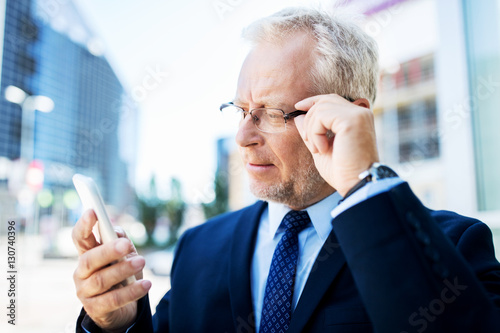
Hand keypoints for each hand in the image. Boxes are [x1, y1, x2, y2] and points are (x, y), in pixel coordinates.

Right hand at [72, 210, 150, 331]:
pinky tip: (147, 284)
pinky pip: (114, 300)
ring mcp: (86, 292)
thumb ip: (119, 241)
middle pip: (90, 259)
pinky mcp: (96, 309)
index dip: (84, 225)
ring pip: (101, 280)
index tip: (93, 211)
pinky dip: (132, 292)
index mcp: (87, 254)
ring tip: (142, 261)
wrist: (123, 309)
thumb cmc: (122, 275)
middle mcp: (81, 272)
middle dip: (108, 250)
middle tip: (126, 244)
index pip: (80, 238)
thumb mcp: (123, 255)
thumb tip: (116, 232)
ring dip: (123, 269)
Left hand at [294, 94, 378, 196]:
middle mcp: (360, 113)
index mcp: (356, 118)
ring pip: (321, 108)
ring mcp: (358, 115)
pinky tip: (322, 149)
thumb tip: (299, 116)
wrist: (356, 184)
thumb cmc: (342, 171)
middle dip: (309, 118)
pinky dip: (315, 133)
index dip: (313, 101)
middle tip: (308, 141)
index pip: (332, 99)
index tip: (298, 107)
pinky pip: (322, 116)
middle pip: (325, 100)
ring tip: (317, 149)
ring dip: (311, 129)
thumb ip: (312, 131)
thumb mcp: (321, 148)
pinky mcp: (352, 120)